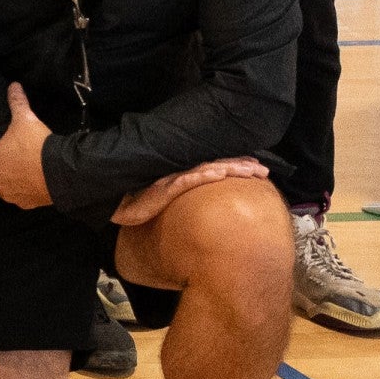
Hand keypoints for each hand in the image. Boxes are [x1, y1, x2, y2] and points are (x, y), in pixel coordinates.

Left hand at [0, 85, 55, 209]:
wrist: (61, 171)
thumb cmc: (35, 146)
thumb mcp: (25, 120)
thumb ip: (16, 102)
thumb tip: (14, 85)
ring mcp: (12, 195)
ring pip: (1, 191)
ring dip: (4, 183)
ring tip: (14, 172)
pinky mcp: (28, 203)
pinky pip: (19, 199)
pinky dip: (21, 192)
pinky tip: (29, 183)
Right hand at [110, 157, 270, 227]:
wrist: (117, 209)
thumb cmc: (139, 208)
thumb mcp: (167, 206)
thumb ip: (184, 204)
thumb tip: (204, 212)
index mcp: (183, 179)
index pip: (213, 169)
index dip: (234, 166)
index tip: (254, 167)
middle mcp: (180, 176)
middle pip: (216, 166)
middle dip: (240, 167)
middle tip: (262, 169)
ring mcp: (173, 180)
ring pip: (208, 170)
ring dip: (231, 169)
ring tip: (251, 170)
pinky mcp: (165, 188)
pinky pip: (190, 179)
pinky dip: (206, 175)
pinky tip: (221, 173)